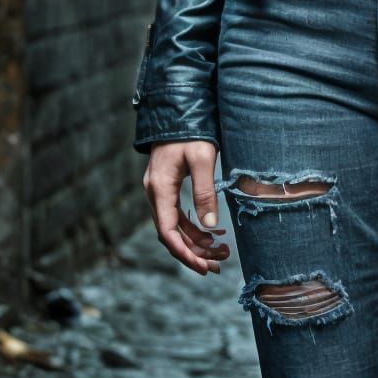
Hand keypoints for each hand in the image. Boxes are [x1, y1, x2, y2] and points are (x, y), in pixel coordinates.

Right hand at [143, 140, 231, 276]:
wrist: (178, 110)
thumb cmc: (192, 132)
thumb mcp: (202, 159)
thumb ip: (205, 191)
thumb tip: (211, 225)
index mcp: (160, 189)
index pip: (167, 231)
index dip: (185, 252)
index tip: (204, 267)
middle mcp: (155, 193)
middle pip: (170, 234)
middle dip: (194, 252)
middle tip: (219, 264)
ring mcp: (159, 191)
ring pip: (174, 226)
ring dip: (195, 241)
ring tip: (222, 252)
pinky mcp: (167, 187)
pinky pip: (177, 215)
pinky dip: (193, 227)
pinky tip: (212, 234)